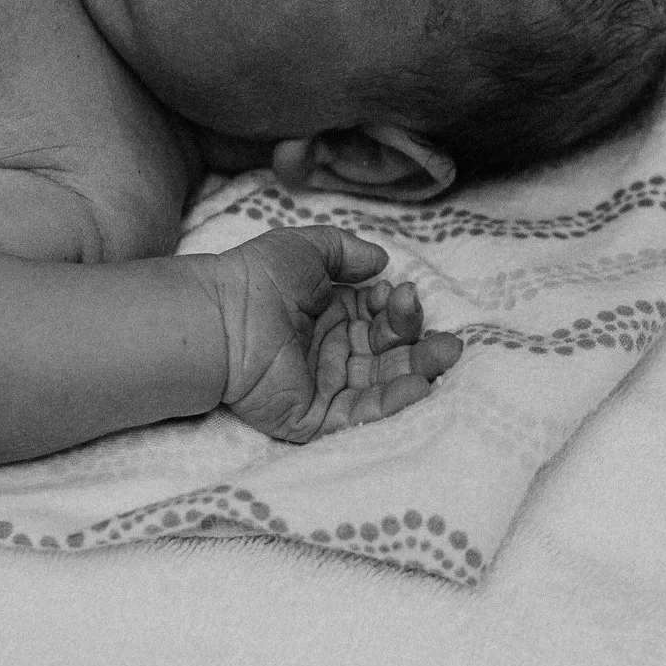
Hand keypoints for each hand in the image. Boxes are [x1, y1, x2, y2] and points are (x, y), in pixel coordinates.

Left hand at [209, 226, 463, 443]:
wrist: (218, 319)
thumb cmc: (254, 279)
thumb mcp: (306, 248)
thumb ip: (347, 252)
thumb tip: (384, 263)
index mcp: (330, 316)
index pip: (379, 318)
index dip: (397, 309)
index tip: (401, 293)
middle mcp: (331, 352)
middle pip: (388, 353)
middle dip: (419, 344)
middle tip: (447, 339)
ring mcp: (324, 386)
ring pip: (382, 383)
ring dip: (417, 370)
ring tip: (446, 356)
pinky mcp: (314, 417)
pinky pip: (359, 413)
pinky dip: (392, 401)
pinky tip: (418, 384)